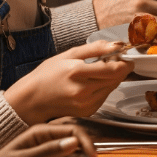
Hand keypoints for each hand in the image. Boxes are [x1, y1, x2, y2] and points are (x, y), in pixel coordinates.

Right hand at [3, 41, 131, 124]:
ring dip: (112, 78)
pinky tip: (90, 84)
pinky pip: (105, 96)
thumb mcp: (68, 55)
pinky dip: (104, 88)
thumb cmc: (47, 75)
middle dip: (120, 68)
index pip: (115, 69)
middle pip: (117, 78)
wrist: (31, 101)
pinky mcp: (88, 111)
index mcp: (77, 72)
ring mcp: (86, 103)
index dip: (126, 62)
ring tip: (97, 72)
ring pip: (113, 87)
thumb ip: (95, 48)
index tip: (126, 56)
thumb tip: (118, 44)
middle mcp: (84, 91)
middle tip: (111, 61)